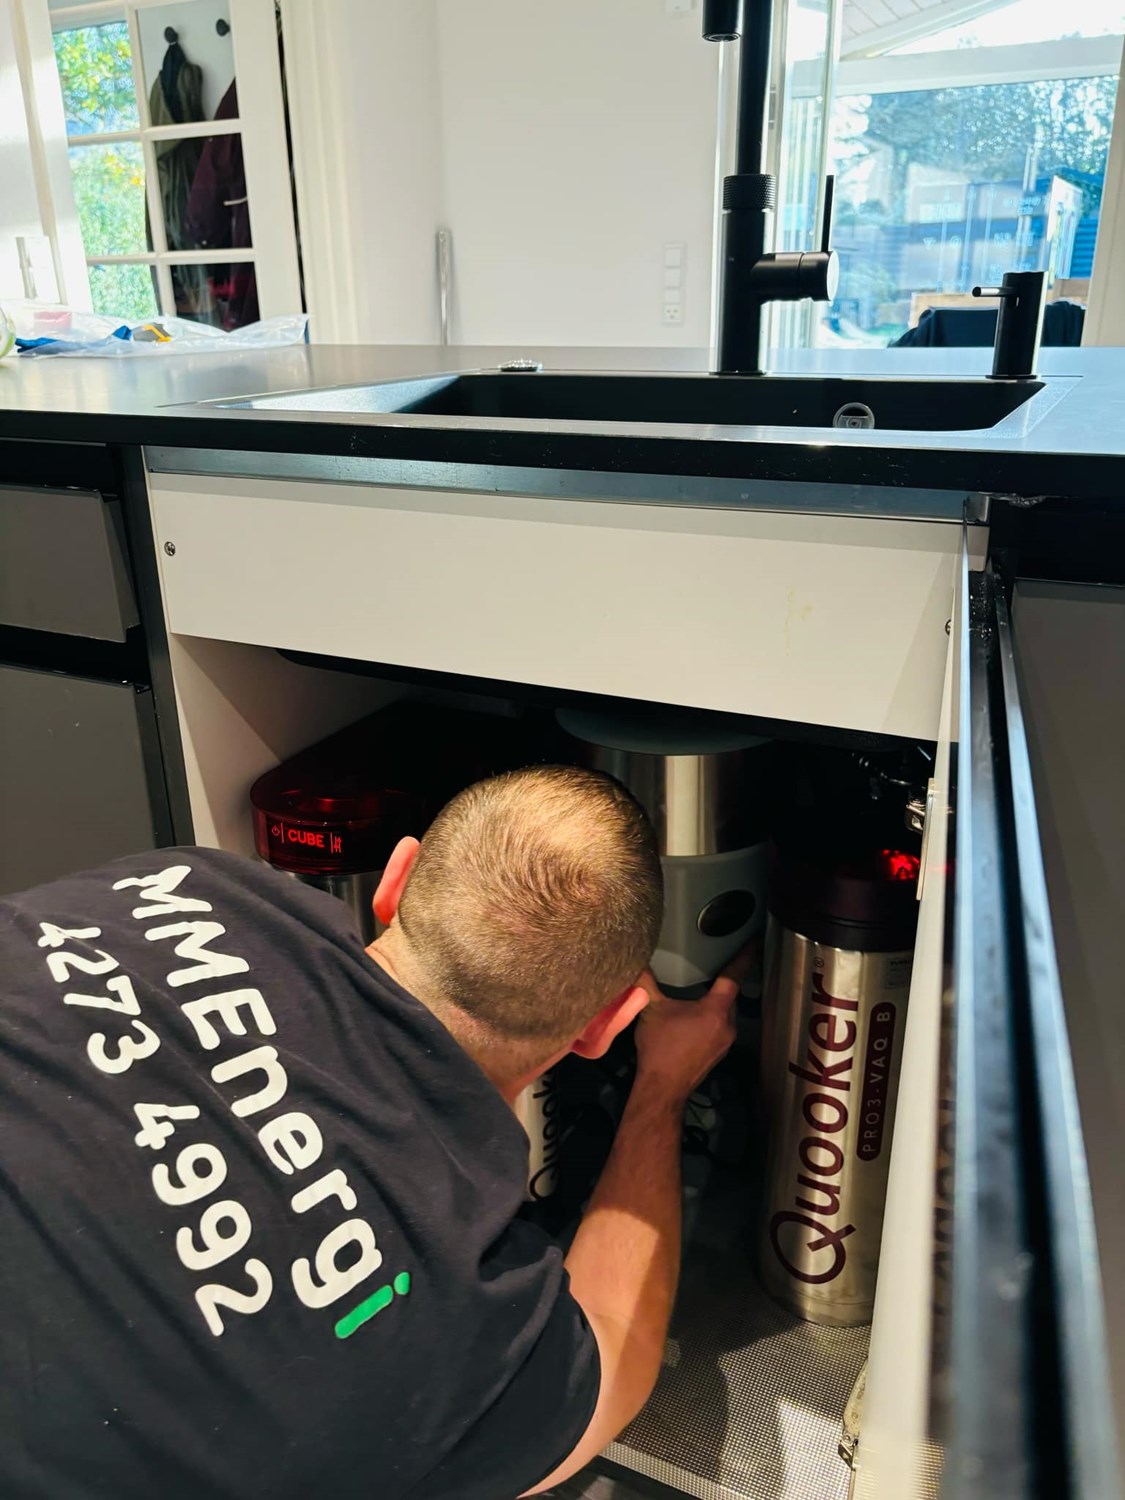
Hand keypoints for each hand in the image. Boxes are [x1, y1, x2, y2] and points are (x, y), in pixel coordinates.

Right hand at [632, 964, 741, 1105]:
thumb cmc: (660, 1048)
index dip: (745, 957)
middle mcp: (727, 1025)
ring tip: (705, 988)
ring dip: (718, 1001)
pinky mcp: (718, 1053)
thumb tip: (637, 961)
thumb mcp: (651, 1009)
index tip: (756, 942)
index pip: (734, 976)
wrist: (662, 1088)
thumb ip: (646, 982)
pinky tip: (696, 1016)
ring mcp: (725, 1042)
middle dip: (727, 980)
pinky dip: (713, 1016)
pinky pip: (720, 1026)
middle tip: (722, 962)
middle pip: (731, 995)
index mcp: (715, 1010)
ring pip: (726, 1012)